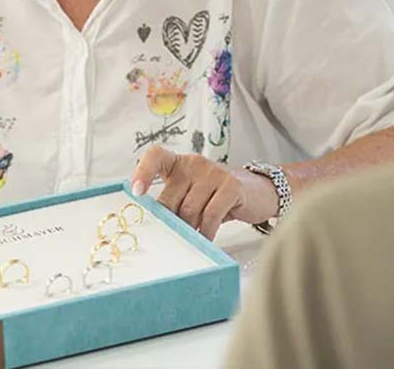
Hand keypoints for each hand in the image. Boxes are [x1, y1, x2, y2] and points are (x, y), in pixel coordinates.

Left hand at [130, 146, 280, 239]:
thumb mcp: (191, 194)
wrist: (257, 193)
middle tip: (174, 237)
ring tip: (195, 237)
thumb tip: (152, 226)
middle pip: (170, 199)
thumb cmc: (215, 197)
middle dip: (171, 223)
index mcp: (178, 164)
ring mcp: (213, 172)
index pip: (155, 157)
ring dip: (190, 230)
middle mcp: (194, 163)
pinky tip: (208, 238)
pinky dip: (207, 232)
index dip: (143, 172)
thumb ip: (173, 202)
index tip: (136, 192)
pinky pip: (211, 216)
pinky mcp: (231, 185)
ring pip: (190, 211)